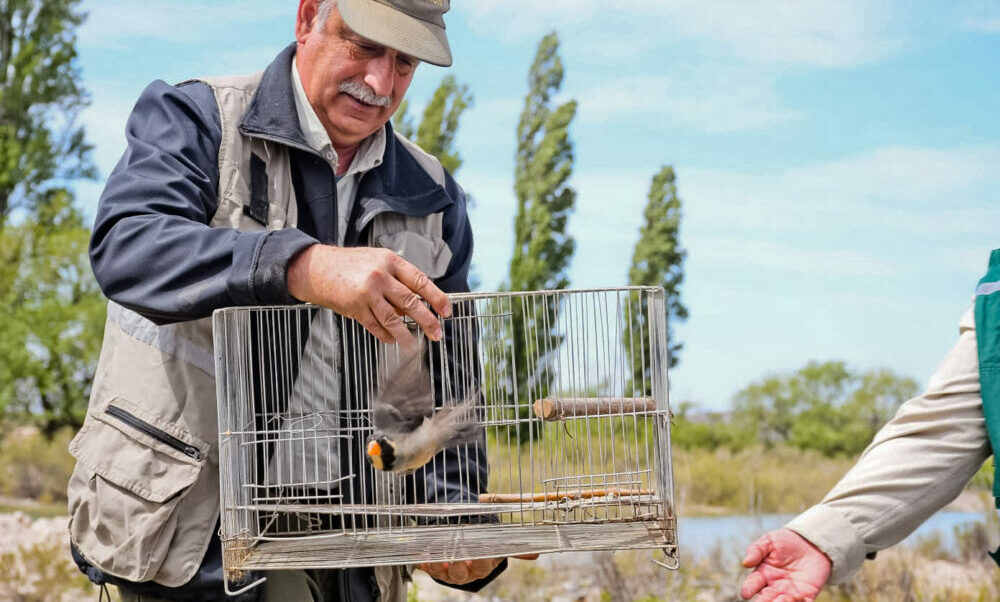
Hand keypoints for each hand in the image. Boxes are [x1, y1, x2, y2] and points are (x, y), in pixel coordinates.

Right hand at [287, 245, 450, 347]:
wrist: (317, 268)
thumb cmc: (350, 264)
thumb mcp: (377, 259)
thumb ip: (398, 277)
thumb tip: (419, 300)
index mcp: (390, 261)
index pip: (420, 282)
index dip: (436, 297)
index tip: (446, 311)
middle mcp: (380, 276)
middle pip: (411, 302)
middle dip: (427, 320)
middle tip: (437, 333)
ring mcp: (367, 294)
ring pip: (394, 319)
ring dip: (407, 335)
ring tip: (415, 344)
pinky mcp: (355, 309)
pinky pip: (376, 326)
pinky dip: (386, 335)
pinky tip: (393, 340)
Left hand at [416, 554, 537, 585]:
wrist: (461, 547)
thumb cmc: (480, 544)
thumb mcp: (496, 545)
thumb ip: (514, 548)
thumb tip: (536, 553)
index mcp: (481, 567)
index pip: (482, 567)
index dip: (479, 562)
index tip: (477, 555)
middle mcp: (465, 572)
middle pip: (461, 574)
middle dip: (457, 567)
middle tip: (453, 559)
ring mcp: (448, 571)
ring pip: (444, 573)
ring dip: (439, 566)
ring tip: (437, 558)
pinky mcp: (434, 567)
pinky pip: (429, 568)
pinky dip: (425, 562)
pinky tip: (422, 556)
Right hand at [740, 529, 830, 601]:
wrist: (809, 542)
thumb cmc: (785, 541)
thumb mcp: (769, 541)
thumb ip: (756, 550)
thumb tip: (745, 563)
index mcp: (762, 574)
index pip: (752, 584)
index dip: (748, 589)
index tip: (745, 593)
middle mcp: (774, 587)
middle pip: (765, 598)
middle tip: (764, 601)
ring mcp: (789, 593)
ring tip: (782, 598)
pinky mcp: (806, 596)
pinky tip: (798, 598)